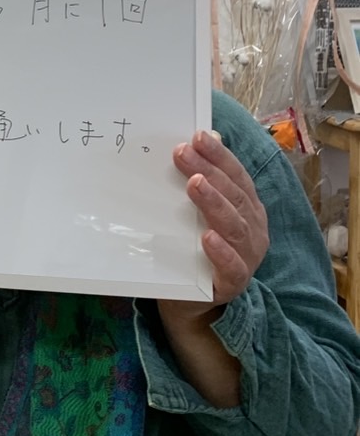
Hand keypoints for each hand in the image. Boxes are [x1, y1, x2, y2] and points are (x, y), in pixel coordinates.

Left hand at [171, 129, 269, 307]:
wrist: (192, 299)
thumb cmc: (196, 248)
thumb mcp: (196, 214)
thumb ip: (201, 182)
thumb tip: (199, 140)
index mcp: (247, 208)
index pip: (235, 176)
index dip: (219, 155)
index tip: (197, 137)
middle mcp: (252, 229)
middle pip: (233, 196)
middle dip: (208, 172)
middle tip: (183, 154)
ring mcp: (247, 256)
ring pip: (235, 227)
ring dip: (214, 203)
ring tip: (195, 185)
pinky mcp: (234, 282)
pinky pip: (233, 266)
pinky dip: (221, 251)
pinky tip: (207, 237)